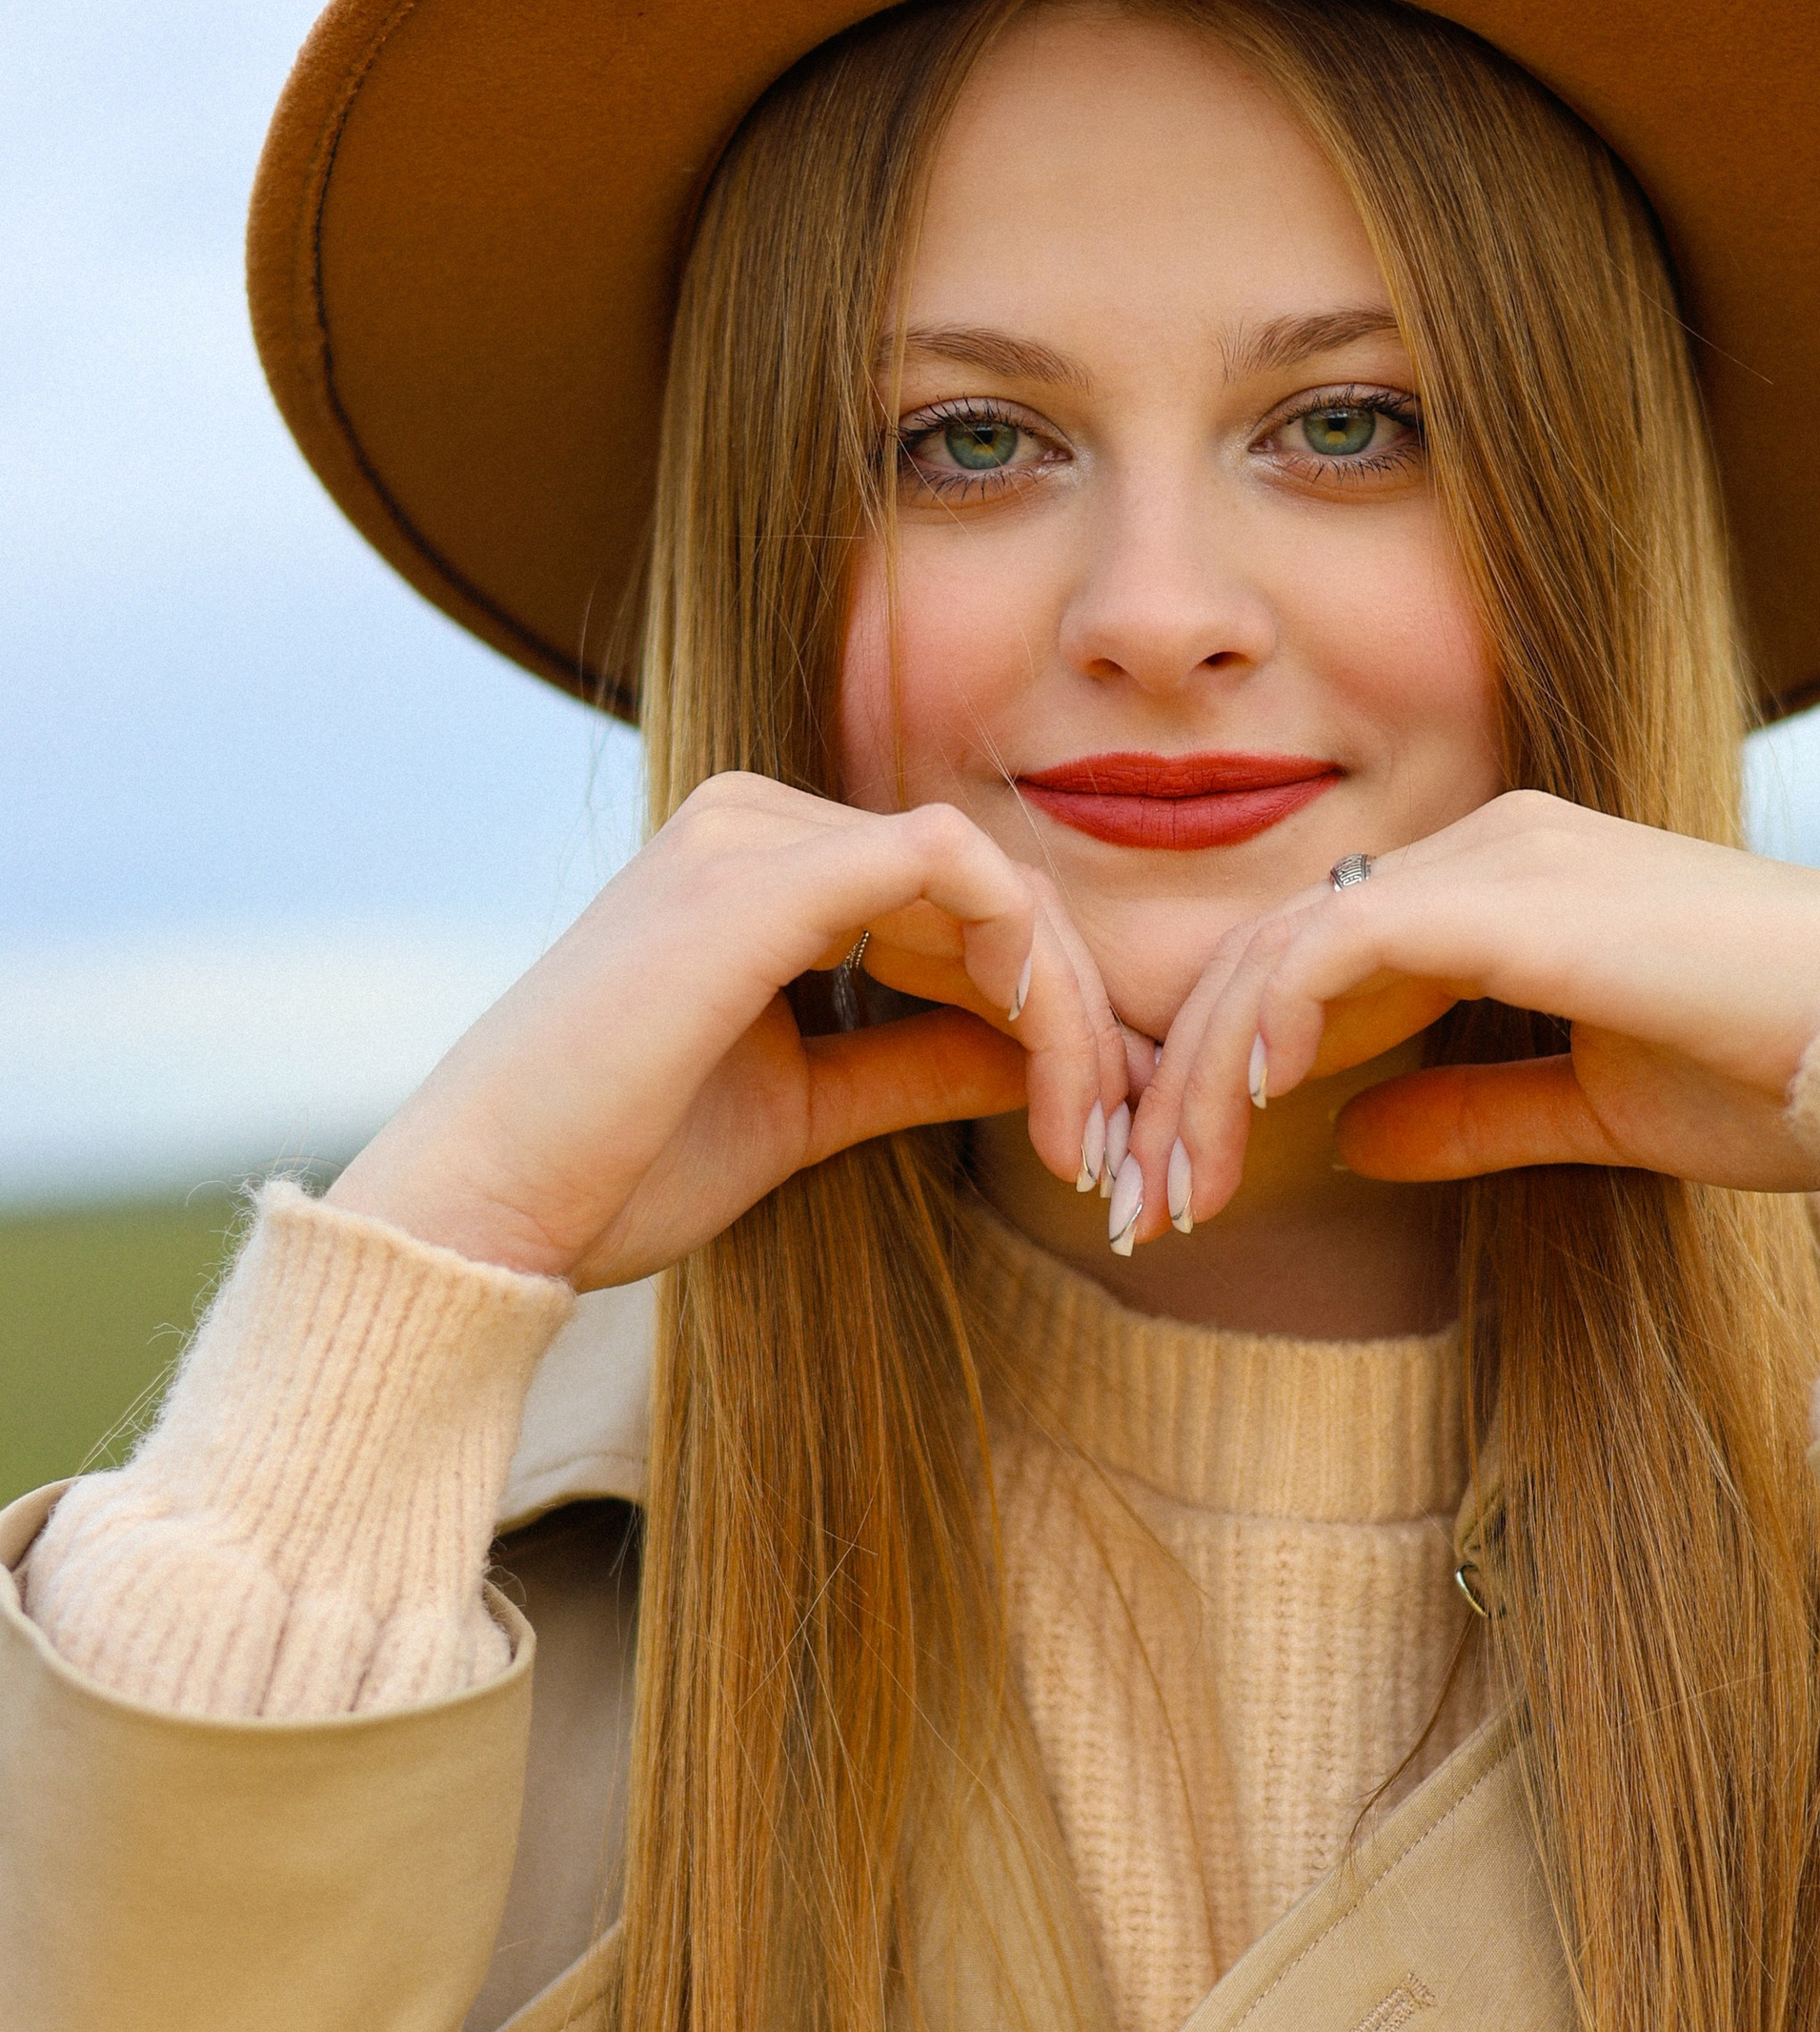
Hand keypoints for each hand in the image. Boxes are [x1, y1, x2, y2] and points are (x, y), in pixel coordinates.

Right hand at [324, 773, 1136, 1287]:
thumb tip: (1035, 1062)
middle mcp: (756, 819)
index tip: (1096, 1132)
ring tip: (1089, 1138)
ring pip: (993, 880)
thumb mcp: (805, 1107)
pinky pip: (956, 870)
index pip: (962, 904)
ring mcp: (753, 834)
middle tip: (1120, 1146)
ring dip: (1069, 1012)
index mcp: (759, 864)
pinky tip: (1048, 1069)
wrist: (488, 1211)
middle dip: (1079, 1017)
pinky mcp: (761, 874)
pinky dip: (1028, 970)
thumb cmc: (616, 1168)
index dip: (1055, 1012)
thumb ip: (915, 1063)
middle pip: (992, 887)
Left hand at [1117, 792, 1819, 1240]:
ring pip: (1282, 951)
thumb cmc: (1789, 1080)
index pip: (1313, 964)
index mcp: (1511, 884)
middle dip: (1181, 1087)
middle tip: (1133, 1208)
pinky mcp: (1515, 894)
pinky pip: (1340, 943)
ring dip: (1202, 1079)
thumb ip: (1478, 1113)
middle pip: (1271, 954)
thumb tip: (1361, 1141)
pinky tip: (1247, 1110)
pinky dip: (1273, 1022)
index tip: (1179, 1196)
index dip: (1222, 1075)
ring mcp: (1502, 855)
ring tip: (1167, 1191)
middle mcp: (1492, 844)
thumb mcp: (1603, 1111)